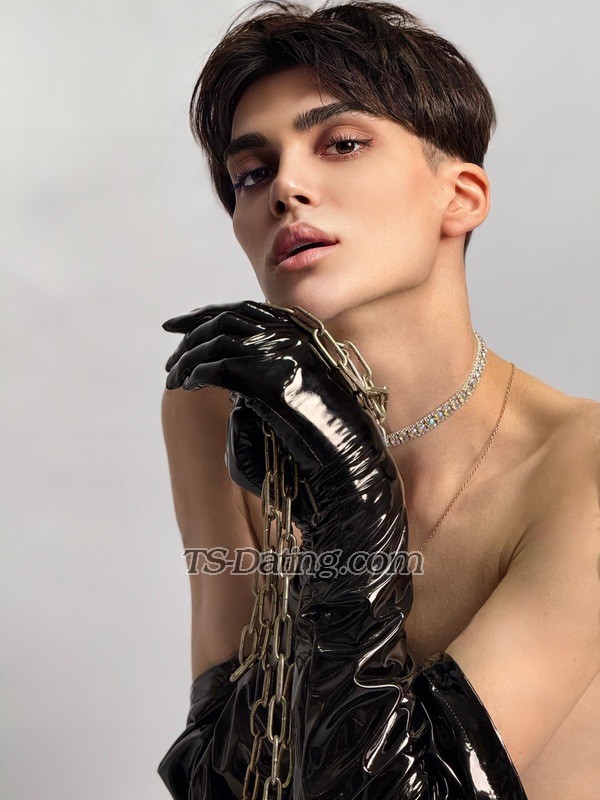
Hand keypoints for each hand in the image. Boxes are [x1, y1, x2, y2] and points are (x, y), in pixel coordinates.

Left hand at [162, 299, 387, 528]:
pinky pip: (220, 368)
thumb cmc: (323, 432)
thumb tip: (222, 359)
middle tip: (170, 360)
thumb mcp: (294, 386)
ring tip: (174, 379)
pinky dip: (197, 374)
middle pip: (225, 320)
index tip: (177, 325)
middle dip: (189, 335)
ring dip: (188, 360)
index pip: (243, 309)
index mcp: (301, 331)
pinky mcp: (271, 381)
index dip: (205, 314)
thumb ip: (264, 365)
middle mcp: (293, 336)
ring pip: (217, 343)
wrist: (348, 459)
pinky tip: (188, 386)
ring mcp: (283, 356)